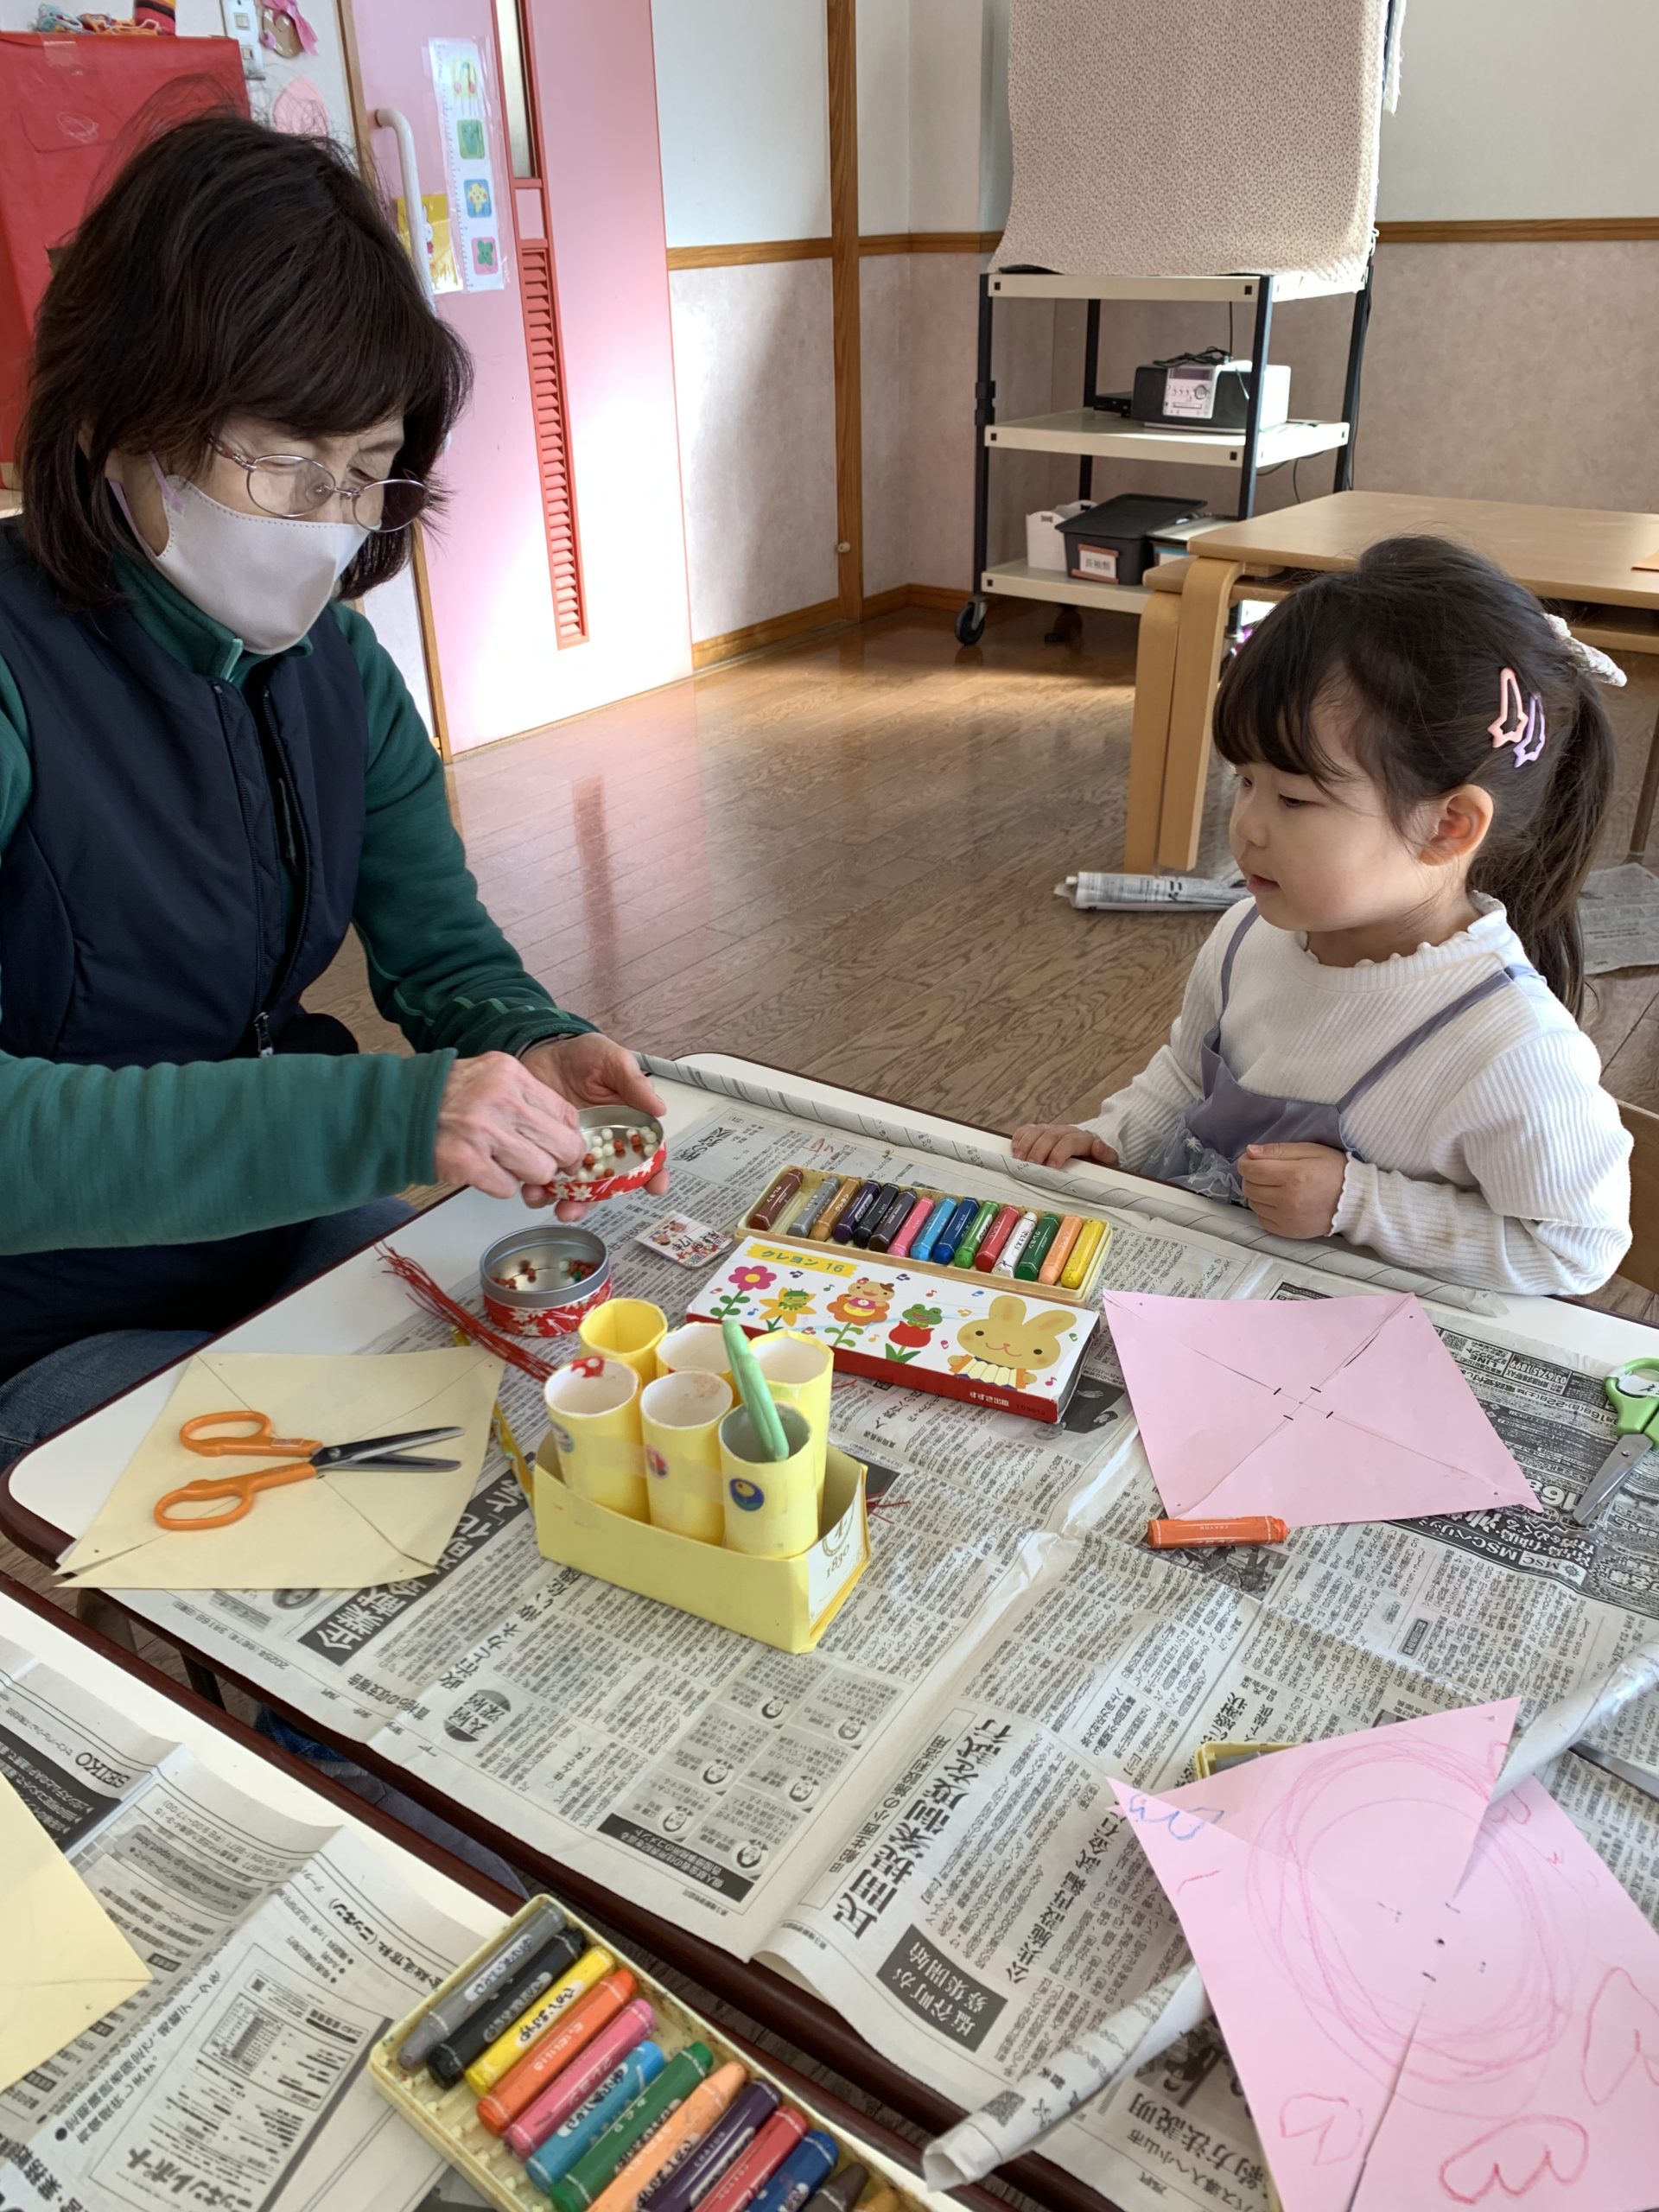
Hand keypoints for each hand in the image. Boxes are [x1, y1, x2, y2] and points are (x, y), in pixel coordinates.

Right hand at [433, 1052, 584, 1199]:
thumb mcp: (492, 1078)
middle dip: (556, 1162)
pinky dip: (499, 1185)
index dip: (570, 1138)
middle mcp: (500, 1100)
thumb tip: (566, 1132)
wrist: (396, 1109)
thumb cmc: (445, 1096)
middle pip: (562, 1146)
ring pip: (539, 1171)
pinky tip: (482, 1169)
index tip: (564, 1150)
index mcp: (510, 1074)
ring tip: (503, 1162)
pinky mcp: (467, 1162)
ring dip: (526, 1176)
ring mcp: (483, 1132)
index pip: (566, 1113)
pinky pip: (508, 1188)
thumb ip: (528, 1098)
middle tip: (541, 1164)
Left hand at [520, 1033, 670, 1219]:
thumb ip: (633, 1082)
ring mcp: (572, 1154)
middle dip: (598, 1200)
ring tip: (559, 1205)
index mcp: (625, 1129)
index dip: (653, 1174)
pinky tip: (533, 1191)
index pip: (645, 1157)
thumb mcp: (612, 1061)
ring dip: (569, 1202)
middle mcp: (601, 1148)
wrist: (542, 1050)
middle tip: (585, 1205)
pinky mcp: (544, 1152)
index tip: (655, 1186)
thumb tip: (658, 1107)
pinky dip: (538, 1191)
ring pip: (576, 1189)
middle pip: (607, 1184)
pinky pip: (543, 1179)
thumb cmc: (583, 1057)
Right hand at [1010, 1122, 1118, 1169]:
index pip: (1070, 1141)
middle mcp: (1067, 1131)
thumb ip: (1106, 1155)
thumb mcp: (1108, 1161)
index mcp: (1084, 1138)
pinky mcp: (1041, 1131)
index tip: (1051, 1166)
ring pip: (1037, 1131)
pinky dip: (1020, 1137)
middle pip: (1050, 1136)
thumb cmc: (1097, 1160)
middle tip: (1030, 1166)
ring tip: (1019, 1160)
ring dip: (1026, 1145)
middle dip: (1038, 1151)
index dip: (1059, 1152)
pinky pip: (1028, 1129)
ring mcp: (1052, 1130)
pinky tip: (1015, 1149)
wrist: (1090, 1149)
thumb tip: (1098, 1146)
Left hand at [1238, 1142, 1347, 1238]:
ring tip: (1275, 1186)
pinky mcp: (1288, 1231)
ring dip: (1258, 1193)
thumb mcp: (1310, 1150)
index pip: (1251, 1170)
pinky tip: (1279, 1201)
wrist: (1355, 1201)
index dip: (1245, 1162)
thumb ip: (1278, 1150)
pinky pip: (1262, 1219)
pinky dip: (1265, 1209)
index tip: (1251, 1159)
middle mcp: (1287, 1200)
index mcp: (1293, 1176)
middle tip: (1266, 1171)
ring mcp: (1287, 1218)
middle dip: (1252, 1176)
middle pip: (1249, 1187)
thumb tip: (1250, 1152)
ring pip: (1253, 1204)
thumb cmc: (1335, 1171)